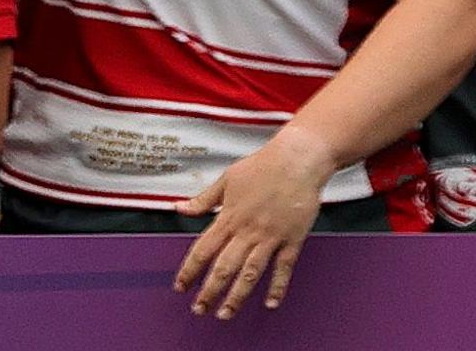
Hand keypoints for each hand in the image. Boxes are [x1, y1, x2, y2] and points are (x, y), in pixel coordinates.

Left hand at [175, 127, 332, 318]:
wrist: (297, 161)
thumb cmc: (261, 167)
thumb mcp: (225, 180)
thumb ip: (203, 200)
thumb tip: (178, 208)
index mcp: (228, 217)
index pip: (203, 250)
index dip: (189, 270)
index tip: (180, 286)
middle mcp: (247, 231)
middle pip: (224, 267)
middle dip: (209, 291)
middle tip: (199, 310)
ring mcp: (270, 237)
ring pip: (251, 273)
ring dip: (237, 295)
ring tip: (225, 314)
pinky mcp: (293, 239)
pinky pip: (284, 268)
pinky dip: (278, 286)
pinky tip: (271, 303)